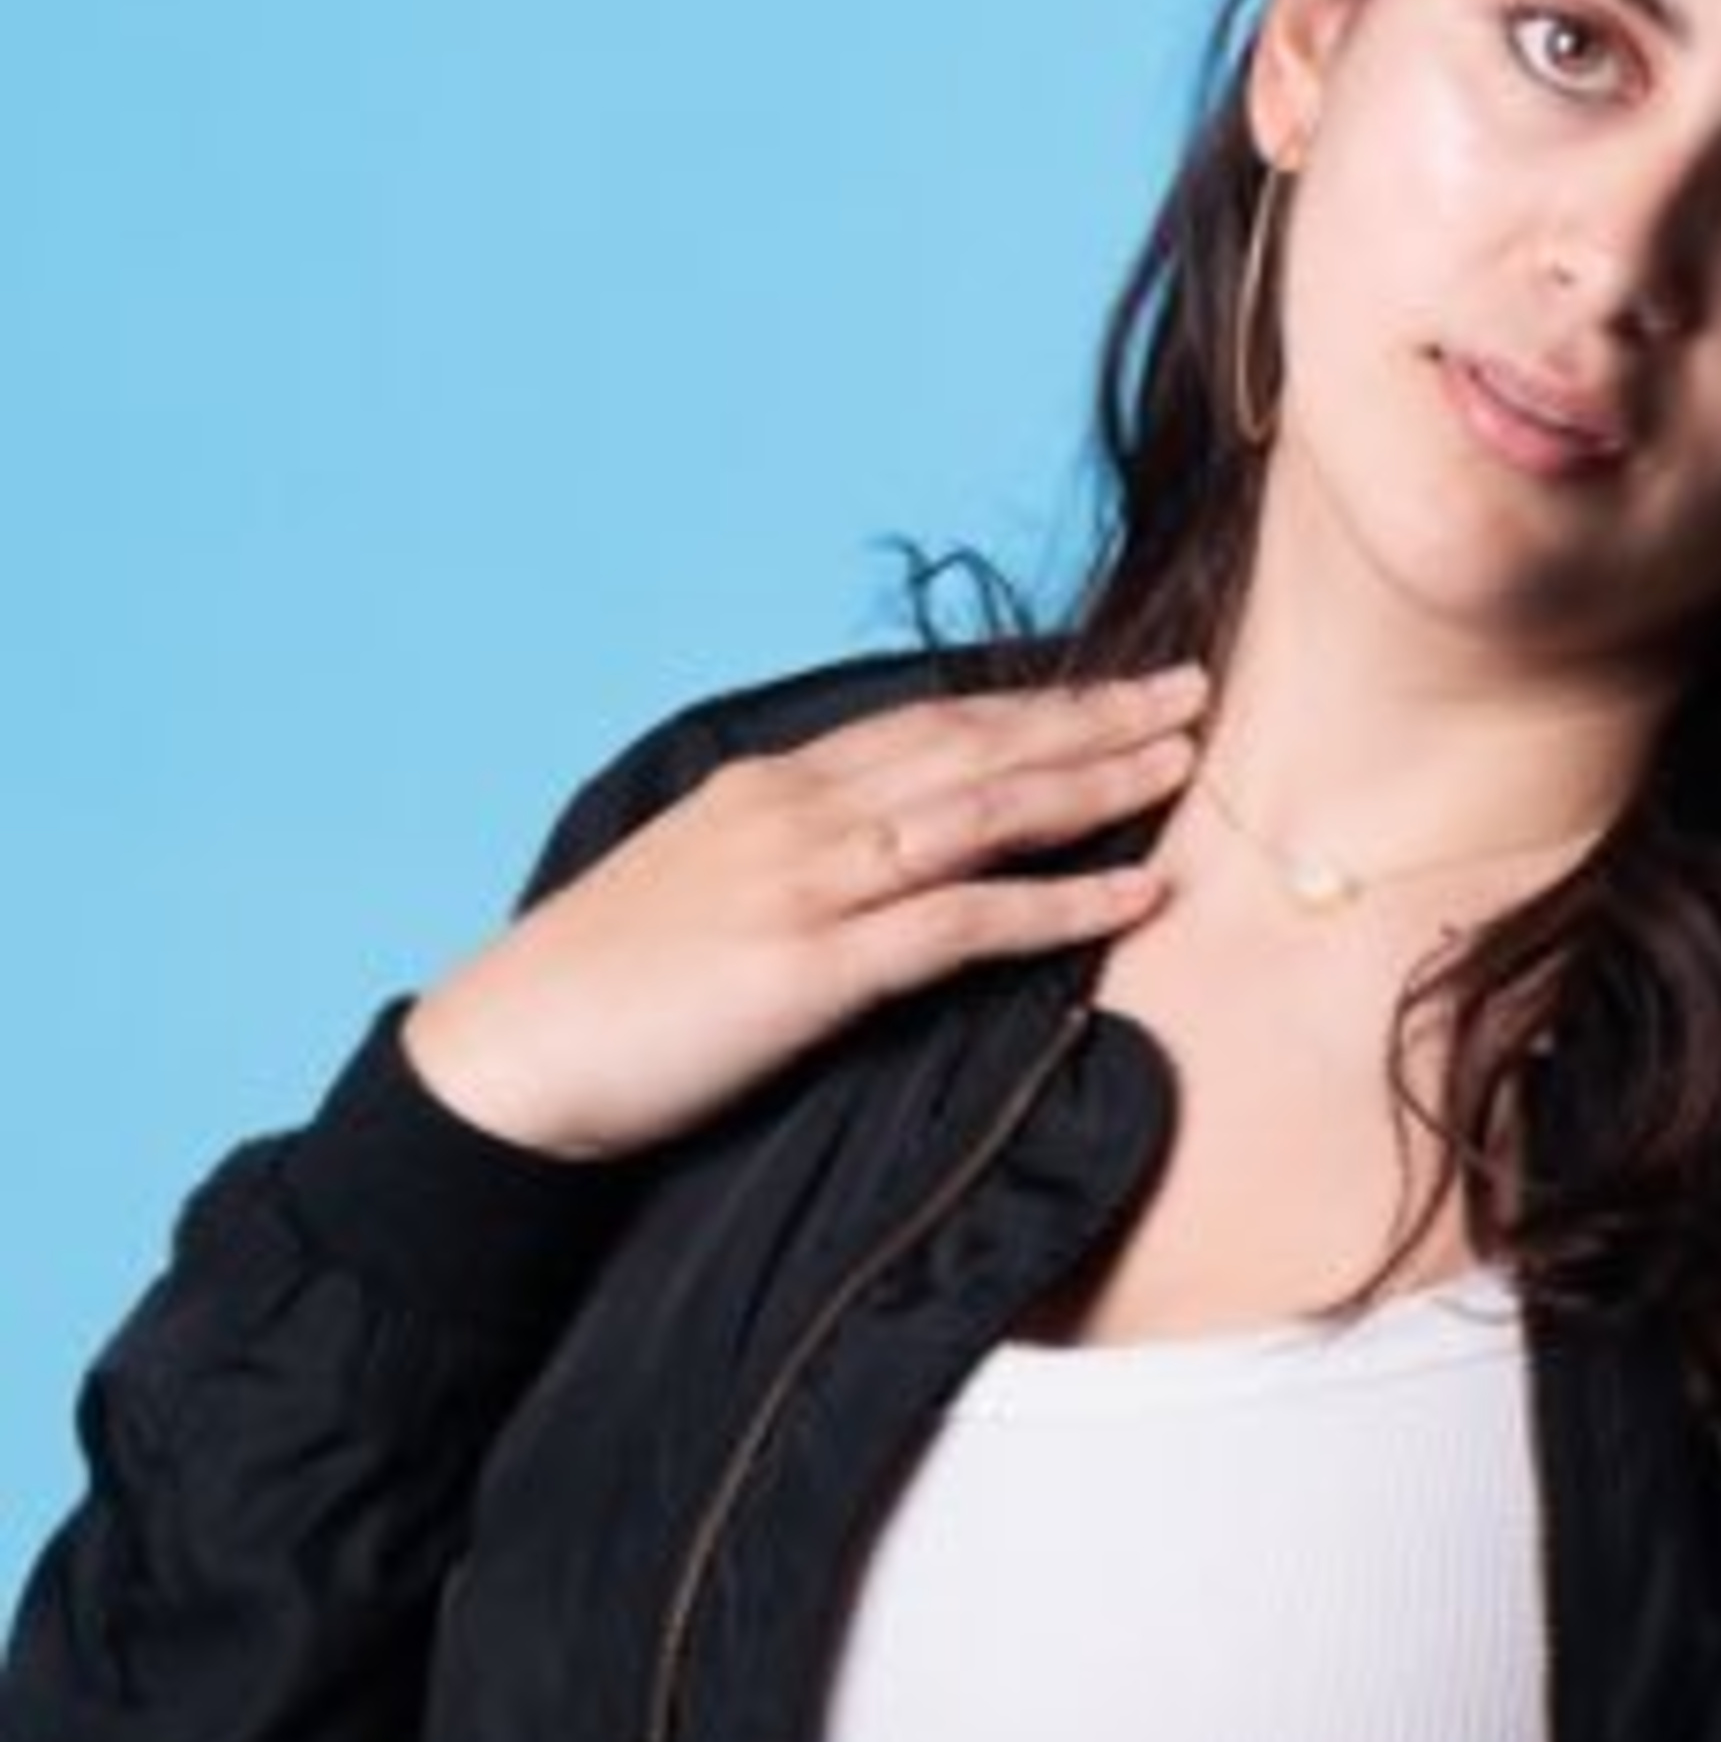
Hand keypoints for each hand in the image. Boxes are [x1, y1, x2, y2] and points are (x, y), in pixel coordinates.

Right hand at [399, 665, 1206, 1160]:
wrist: (506, 1056)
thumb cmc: (604, 985)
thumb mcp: (705, 882)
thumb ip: (793, 853)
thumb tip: (873, 856)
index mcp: (775, 786)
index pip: (931, 723)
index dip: (1031, 702)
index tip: (1113, 685)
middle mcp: (802, 813)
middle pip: (976, 745)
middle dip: (1090, 716)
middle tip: (1192, 689)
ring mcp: (810, 884)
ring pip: (984, 811)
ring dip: (1093, 784)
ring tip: (1186, 762)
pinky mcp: (815, 968)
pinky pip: (964, 923)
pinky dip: (1060, 904)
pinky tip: (1136, 895)